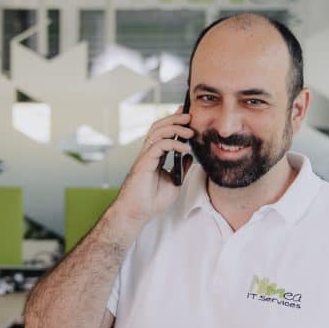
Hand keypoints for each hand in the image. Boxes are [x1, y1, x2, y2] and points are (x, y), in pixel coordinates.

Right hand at [110, 109, 193, 226]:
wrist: (138, 213)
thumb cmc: (152, 200)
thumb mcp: (175, 181)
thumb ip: (182, 167)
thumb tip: (190, 155)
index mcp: (154, 156)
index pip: (164, 133)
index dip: (174, 122)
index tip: (188, 115)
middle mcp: (148, 153)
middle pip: (159, 127)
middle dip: (174, 118)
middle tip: (189, 115)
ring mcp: (145, 156)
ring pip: (158, 132)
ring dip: (175, 128)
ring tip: (190, 131)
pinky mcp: (144, 162)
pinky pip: (159, 146)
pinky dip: (174, 144)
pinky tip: (185, 148)